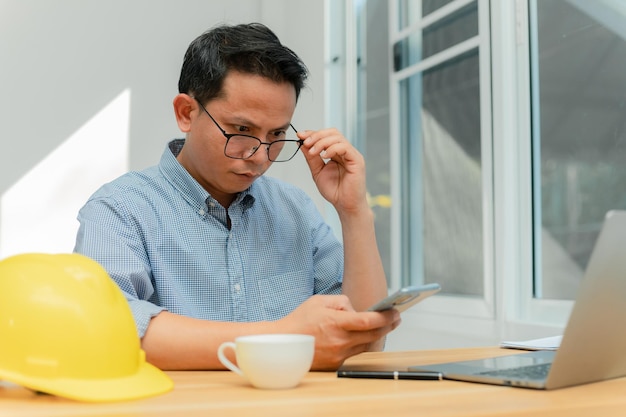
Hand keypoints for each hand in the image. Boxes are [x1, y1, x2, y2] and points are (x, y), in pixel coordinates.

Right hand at [278, 295, 400, 369]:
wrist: (283, 343)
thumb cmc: (299, 320)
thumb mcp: (319, 301)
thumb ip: (341, 301)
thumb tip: (355, 310)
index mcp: (336, 323)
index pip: (369, 321)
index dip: (385, 317)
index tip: (394, 312)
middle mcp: (340, 340)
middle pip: (373, 335)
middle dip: (388, 325)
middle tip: (396, 318)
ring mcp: (339, 354)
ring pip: (366, 344)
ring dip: (376, 335)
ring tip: (382, 325)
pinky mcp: (336, 363)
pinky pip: (355, 352)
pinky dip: (360, 343)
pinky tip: (363, 336)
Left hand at [298, 129, 367, 214]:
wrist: (345, 205)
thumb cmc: (335, 191)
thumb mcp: (317, 171)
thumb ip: (311, 158)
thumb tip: (302, 143)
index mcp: (336, 153)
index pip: (325, 136)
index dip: (313, 133)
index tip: (300, 135)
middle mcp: (345, 151)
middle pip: (332, 132)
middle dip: (317, 135)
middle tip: (306, 142)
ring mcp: (352, 154)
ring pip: (337, 137)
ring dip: (322, 142)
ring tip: (313, 152)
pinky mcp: (357, 160)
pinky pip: (345, 147)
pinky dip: (332, 148)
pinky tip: (324, 156)